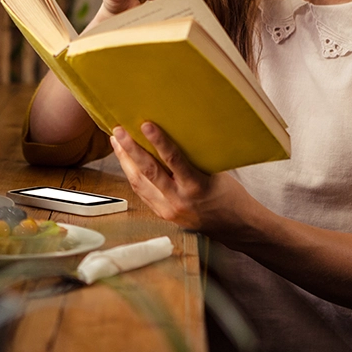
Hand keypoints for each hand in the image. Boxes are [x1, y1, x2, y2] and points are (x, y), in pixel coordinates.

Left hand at [110, 122, 245, 233]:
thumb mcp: (215, 172)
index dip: (158, 141)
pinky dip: (132, 174)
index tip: (146, 124)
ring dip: (125, 160)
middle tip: (118, 130)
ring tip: (116, 141)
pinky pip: (142, 192)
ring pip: (139, 182)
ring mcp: (168, 209)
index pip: (174, 160)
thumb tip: (172, 133)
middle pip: (148, 171)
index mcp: (196, 186)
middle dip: (130, 149)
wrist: (234, 226)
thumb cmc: (228, 194)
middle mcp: (179, 200)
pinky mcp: (163, 214)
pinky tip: (125, 161)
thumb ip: (193, 158)